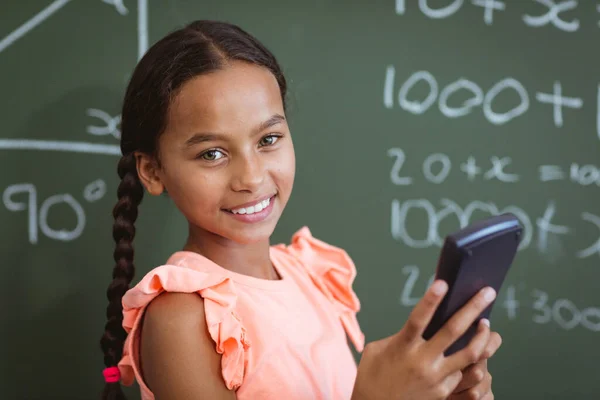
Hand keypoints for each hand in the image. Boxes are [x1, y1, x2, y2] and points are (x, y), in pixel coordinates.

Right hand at [351, 280, 496, 399]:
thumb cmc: (372, 377)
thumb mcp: (377, 350)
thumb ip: (399, 336)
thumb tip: (420, 326)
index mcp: (402, 347)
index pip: (419, 318)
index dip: (431, 300)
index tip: (445, 283)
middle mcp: (421, 361)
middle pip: (453, 330)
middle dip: (473, 308)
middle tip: (488, 292)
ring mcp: (435, 378)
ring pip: (469, 354)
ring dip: (481, 336)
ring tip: (486, 323)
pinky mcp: (443, 392)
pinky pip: (461, 372)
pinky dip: (466, 360)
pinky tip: (468, 351)